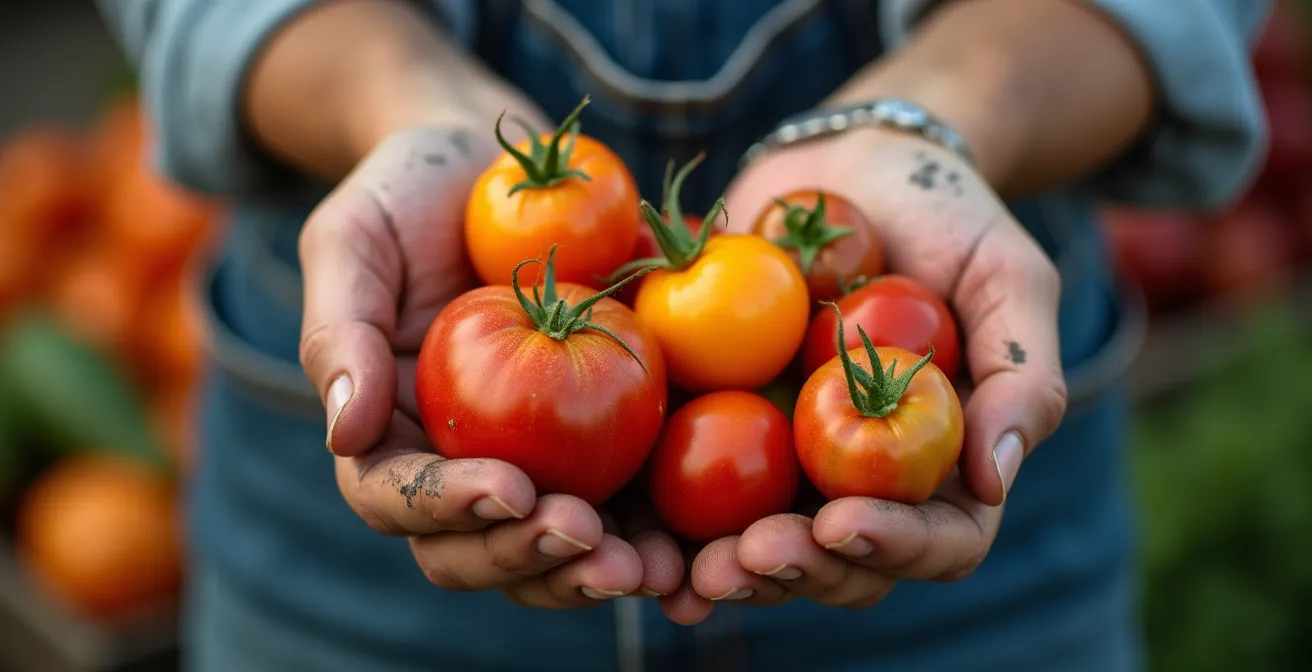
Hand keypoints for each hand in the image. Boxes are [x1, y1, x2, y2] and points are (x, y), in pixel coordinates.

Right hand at [298, 122, 684, 606]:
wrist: (501, 170)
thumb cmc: (409, 196)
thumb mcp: (354, 240)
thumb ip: (340, 331)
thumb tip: (345, 433)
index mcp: (385, 433)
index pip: (397, 497)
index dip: (446, 507)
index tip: (509, 486)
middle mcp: (454, 465)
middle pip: (473, 550)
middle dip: (526, 557)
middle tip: (584, 534)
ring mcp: (530, 463)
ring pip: (548, 551)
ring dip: (591, 573)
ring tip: (646, 567)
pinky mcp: (598, 448)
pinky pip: (621, 509)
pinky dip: (650, 539)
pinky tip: (686, 548)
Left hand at [666, 127, 1067, 618]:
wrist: (851, 166)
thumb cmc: (947, 217)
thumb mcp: (1006, 277)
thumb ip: (1020, 372)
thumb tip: (996, 477)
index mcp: (943, 468)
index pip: (937, 540)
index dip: (892, 547)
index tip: (841, 523)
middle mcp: (864, 483)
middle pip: (838, 564)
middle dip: (792, 571)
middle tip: (744, 559)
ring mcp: (789, 463)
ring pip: (758, 548)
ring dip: (719, 571)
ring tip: (680, 571)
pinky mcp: (718, 429)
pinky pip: (684, 491)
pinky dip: (654, 525)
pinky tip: (621, 534)